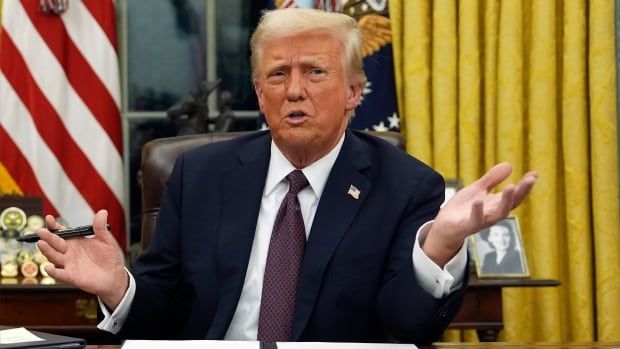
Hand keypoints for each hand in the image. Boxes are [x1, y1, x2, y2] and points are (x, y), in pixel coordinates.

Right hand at [36, 210, 128, 309]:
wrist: (114, 276)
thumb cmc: (108, 257)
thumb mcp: (106, 240)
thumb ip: (100, 227)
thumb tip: (103, 212)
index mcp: (75, 241)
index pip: (61, 232)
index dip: (54, 226)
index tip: (49, 218)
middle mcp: (68, 252)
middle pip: (55, 243)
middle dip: (48, 237)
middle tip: (41, 231)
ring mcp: (68, 264)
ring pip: (54, 257)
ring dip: (47, 251)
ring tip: (41, 243)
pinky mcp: (72, 276)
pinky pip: (60, 274)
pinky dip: (54, 272)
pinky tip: (49, 268)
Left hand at [423, 162, 537, 265]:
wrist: (444, 227)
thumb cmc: (462, 209)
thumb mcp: (477, 190)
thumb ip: (492, 179)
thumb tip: (509, 165)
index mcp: (495, 204)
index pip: (515, 196)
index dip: (525, 186)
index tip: (534, 174)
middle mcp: (492, 214)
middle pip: (512, 204)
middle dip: (521, 192)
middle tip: (530, 179)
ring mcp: (481, 221)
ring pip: (498, 214)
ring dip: (506, 201)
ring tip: (512, 187)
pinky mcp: (467, 225)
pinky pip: (475, 220)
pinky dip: (477, 211)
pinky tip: (478, 201)